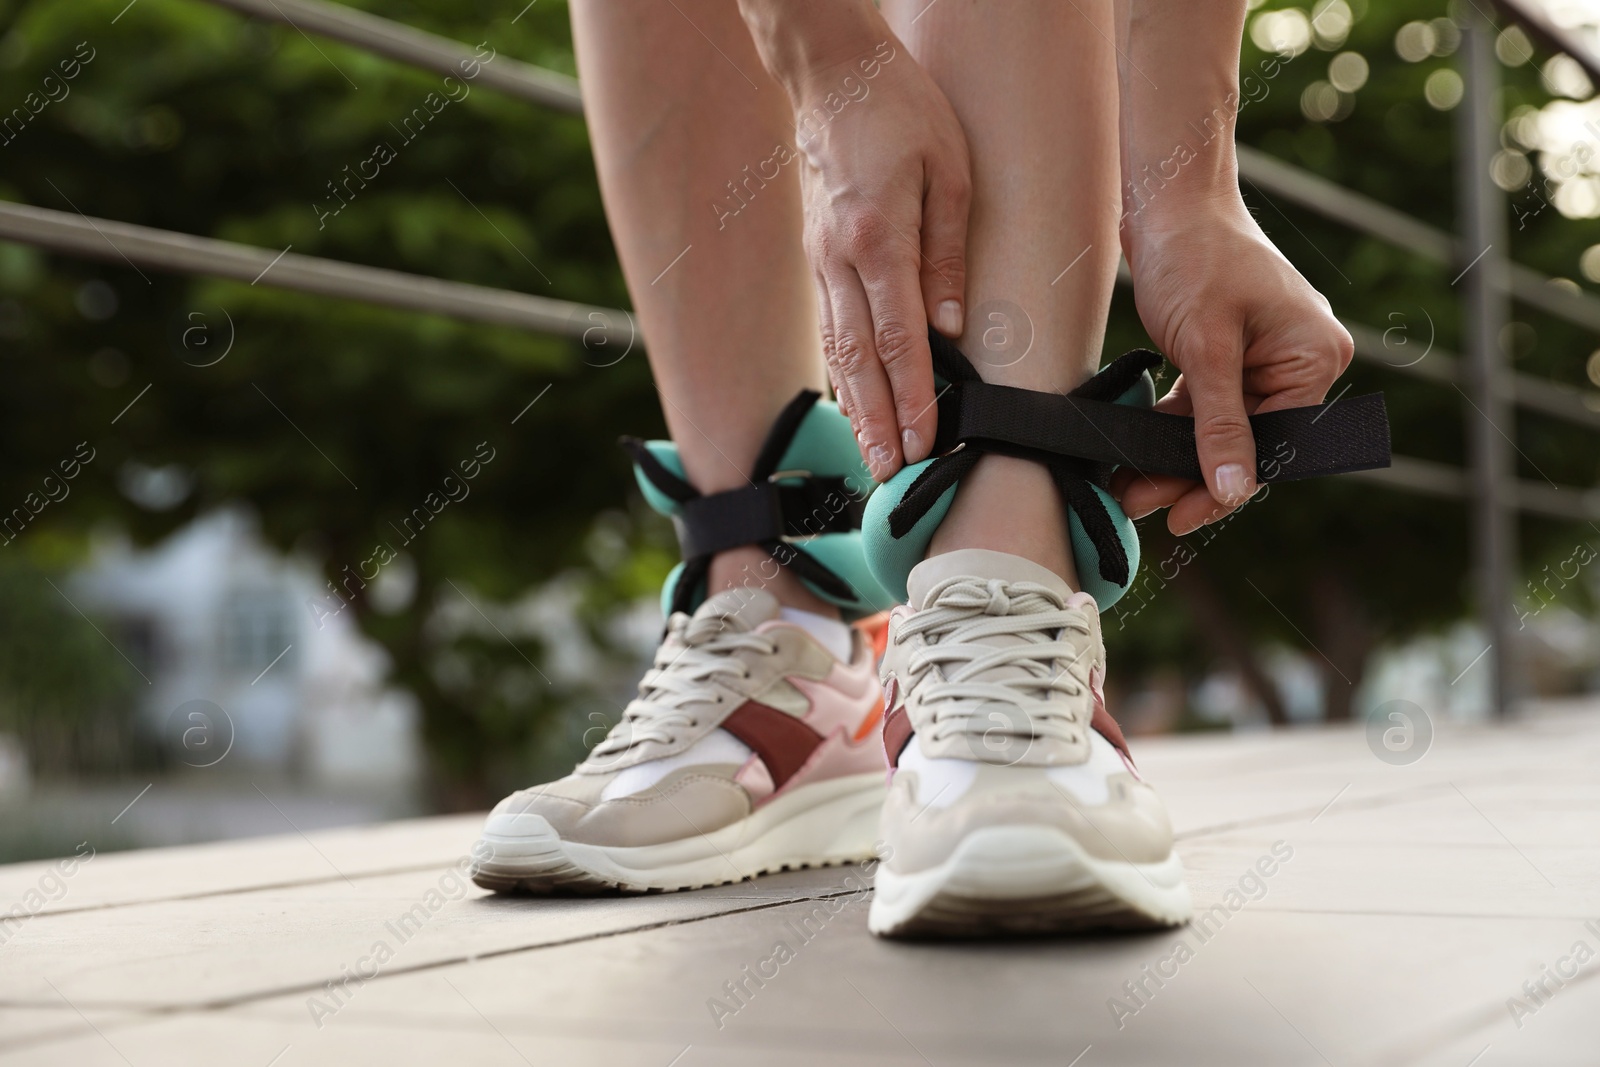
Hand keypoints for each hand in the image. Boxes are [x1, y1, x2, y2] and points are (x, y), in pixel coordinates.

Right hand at [791, 38, 970, 479]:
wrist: (832, 76)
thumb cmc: (901, 112)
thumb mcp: (949, 170)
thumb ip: (948, 251)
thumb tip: (952, 325)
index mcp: (877, 237)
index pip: (899, 336)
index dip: (912, 395)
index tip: (923, 440)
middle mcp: (840, 259)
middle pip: (860, 358)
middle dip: (876, 421)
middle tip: (889, 473)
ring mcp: (822, 262)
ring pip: (838, 349)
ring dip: (855, 408)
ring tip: (871, 456)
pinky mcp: (818, 260)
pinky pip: (831, 327)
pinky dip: (842, 373)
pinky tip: (854, 404)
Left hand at [1115, 199, 1352, 534]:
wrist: (1168, 198)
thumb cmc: (1195, 256)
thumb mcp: (1206, 347)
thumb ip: (1218, 423)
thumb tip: (1234, 490)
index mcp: (1314, 358)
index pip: (1275, 446)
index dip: (1226, 487)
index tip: (1181, 518)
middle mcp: (1300, 361)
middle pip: (1247, 442)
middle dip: (1191, 476)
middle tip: (1140, 505)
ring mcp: (1264, 358)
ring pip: (1220, 430)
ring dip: (1174, 459)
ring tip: (1128, 488)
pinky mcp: (1229, 354)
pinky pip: (1205, 407)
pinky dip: (1172, 430)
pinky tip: (1137, 453)